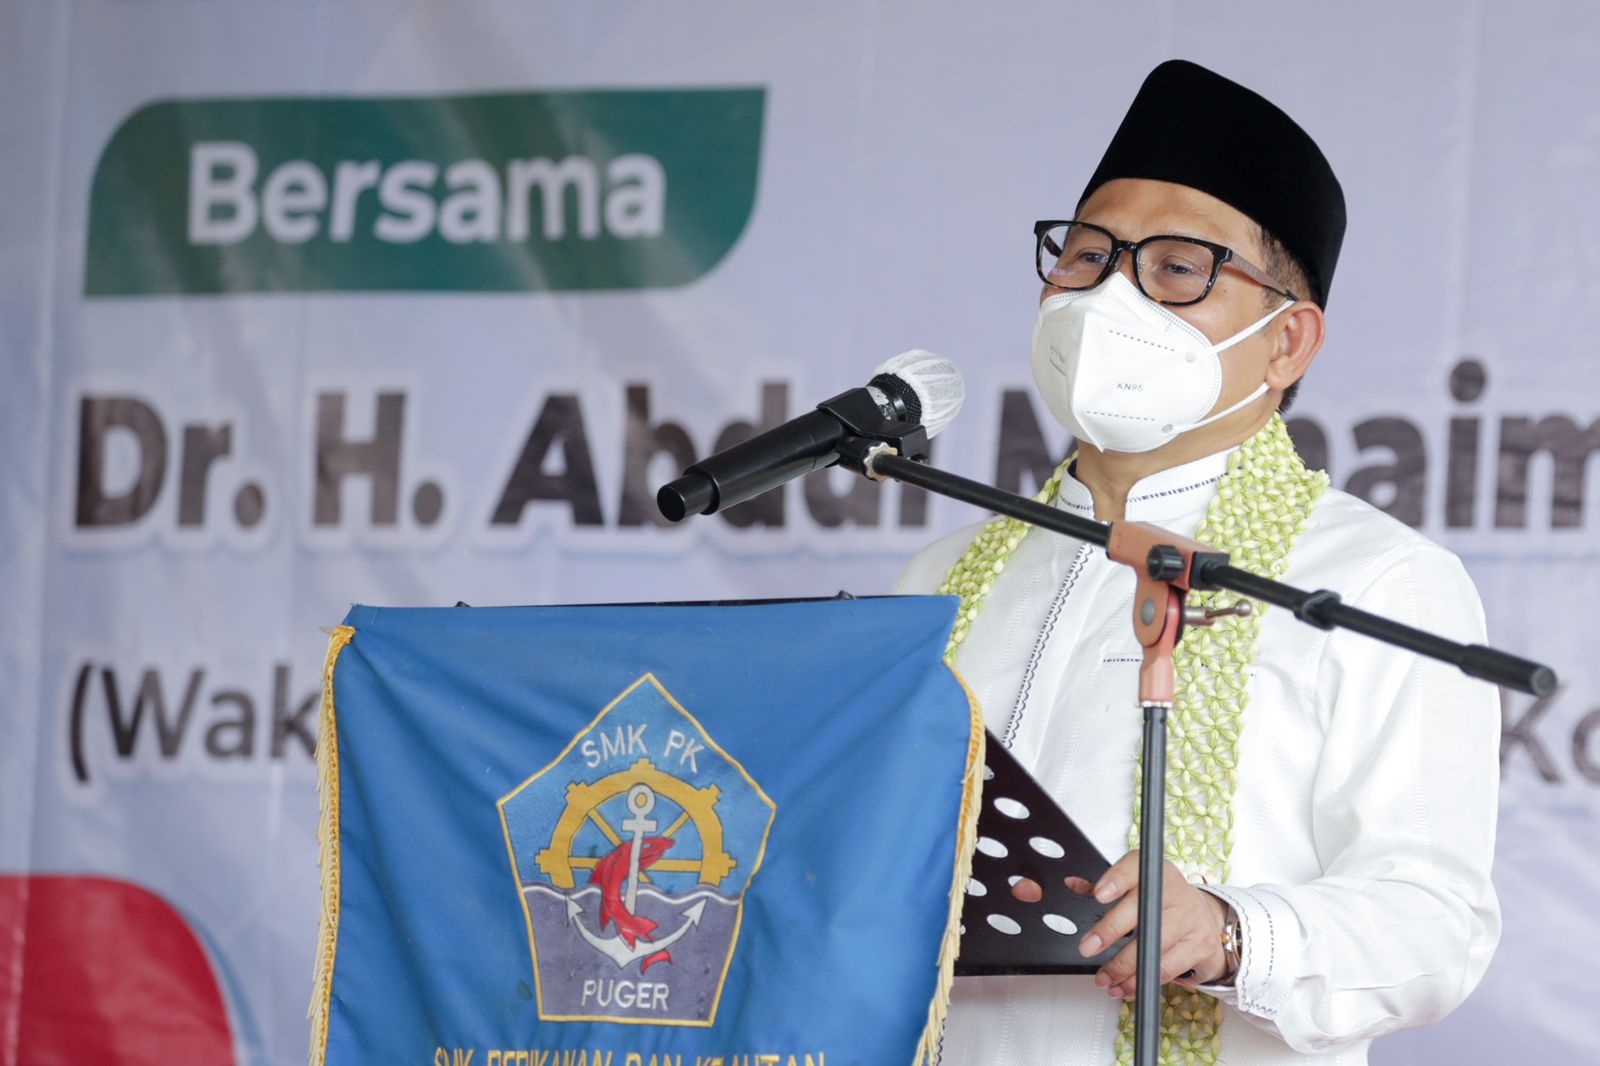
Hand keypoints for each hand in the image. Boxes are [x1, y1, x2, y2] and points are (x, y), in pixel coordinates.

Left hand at [1075, 849, 1229, 998]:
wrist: (1206, 917)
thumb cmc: (1165, 899)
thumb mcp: (1137, 884)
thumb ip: (1104, 885)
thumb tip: (1072, 884)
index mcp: (1154, 872)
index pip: (1135, 868)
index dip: (1117, 880)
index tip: (1099, 894)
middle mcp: (1175, 892)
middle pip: (1142, 911)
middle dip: (1110, 932)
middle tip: (1087, 948)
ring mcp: (1190, 920)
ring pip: (1153, 947)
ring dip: (1123, 968)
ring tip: (1104, 977)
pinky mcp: (1199, 947)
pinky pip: (1166, 969)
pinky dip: (1141, 981)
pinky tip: (1125, 986)